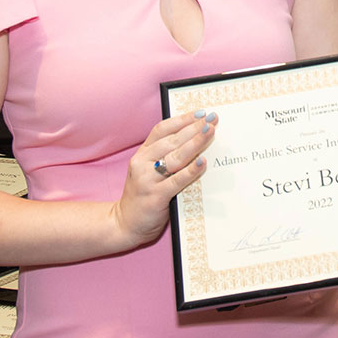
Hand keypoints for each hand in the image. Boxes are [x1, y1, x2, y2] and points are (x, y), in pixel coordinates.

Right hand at [110, 109, 217, 249]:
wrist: (125, 224)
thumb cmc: (143, 194)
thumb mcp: (148, 170)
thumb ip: (164, 155)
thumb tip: (194, 137)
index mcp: (141, 154)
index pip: (162, 129)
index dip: (181, 119)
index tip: (200, 112)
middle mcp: (142, 163)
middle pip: (172, 140)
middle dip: (194, 128)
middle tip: (212, 119)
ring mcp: (147, 180)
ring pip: (175, 157)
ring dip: (195, 143)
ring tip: (210, 132)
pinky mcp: (155, 196)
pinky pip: (177, 180)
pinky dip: (191, 170)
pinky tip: (202, 161)